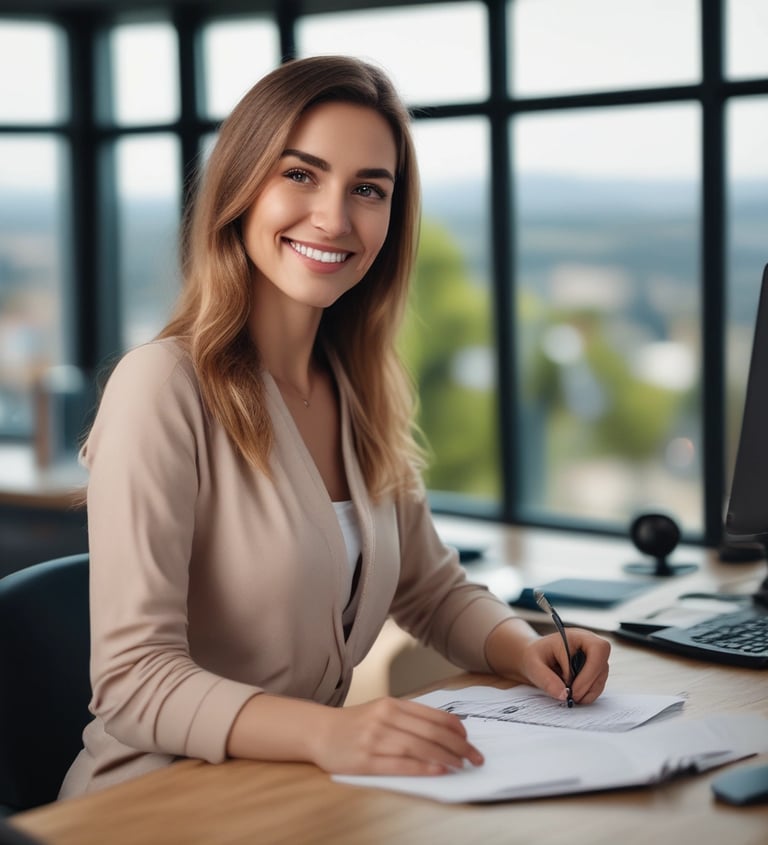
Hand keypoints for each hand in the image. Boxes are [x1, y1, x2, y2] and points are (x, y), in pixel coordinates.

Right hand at [311, 696, 483, 775]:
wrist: (319, 731)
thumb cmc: (356, 723)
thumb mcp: (383, 710)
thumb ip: (410, 718)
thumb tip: (446, 730)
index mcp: (392, 704)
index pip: (432, 715)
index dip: (456, 729)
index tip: (470, 740)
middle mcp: (385, 718)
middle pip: (431, 732)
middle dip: (459, 746)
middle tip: (475, 757)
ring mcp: (375, 739)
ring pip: (419, 747)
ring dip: (446, 757)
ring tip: (462, 765)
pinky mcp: (365, 760)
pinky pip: (400, 764)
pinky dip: (423, 767)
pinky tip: (438, 770)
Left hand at [520, 629, 610, 704]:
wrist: (536, 658)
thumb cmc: (535, 656)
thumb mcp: (533, 665)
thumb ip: (546, 679)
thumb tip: (564, 694)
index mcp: (576, 636)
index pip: (597, 650)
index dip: (589, 671)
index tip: (573, 688)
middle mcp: (589, 645)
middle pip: (603, 665)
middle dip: (588, 685)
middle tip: (570, 696)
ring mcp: (594, 659)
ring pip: (601, 678)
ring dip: (588, 692)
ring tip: (569, 696)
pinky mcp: (594, 671)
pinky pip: (598, 686)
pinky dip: (588, 695)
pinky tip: (574, 695)